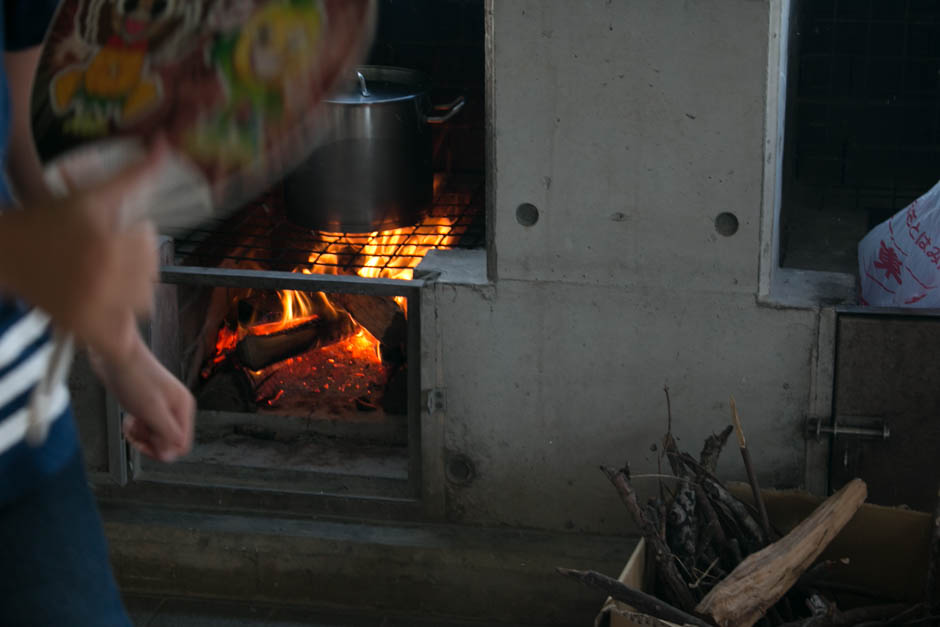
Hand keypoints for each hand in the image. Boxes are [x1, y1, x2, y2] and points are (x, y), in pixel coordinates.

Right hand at [0, 141, 167, 363]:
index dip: (138, 239)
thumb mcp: (91, 192)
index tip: (117, 234)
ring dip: (133, 292)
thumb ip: (133, 173)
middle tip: (110, 258)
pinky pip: (121, 339)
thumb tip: (162, 143)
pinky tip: (121, 326)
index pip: (150, 246)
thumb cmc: (47, 219)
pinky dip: (125, 337)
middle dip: (136, 264)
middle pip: (150, 274)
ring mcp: (93, 304)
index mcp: (107, 240)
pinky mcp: (81, 326)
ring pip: (143, 302)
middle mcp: (103, 273)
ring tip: (109, 279)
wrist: (2, 252)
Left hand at [92, 333, 194, 462]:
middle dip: (149, 441)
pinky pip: (147, 425)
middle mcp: (176, 407)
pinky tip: (129, 419)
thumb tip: (172, 455)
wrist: (117, 355)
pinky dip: (136, 427)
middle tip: (135, 432)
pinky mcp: (149, 403)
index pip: (182, 444)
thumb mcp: (152, 411)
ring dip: (141, 435)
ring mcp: (162, 404)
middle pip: (168, 441)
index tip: (145, 445)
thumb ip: (165, 434)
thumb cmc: (135, 376)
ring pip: (156, 434)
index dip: (162, 449)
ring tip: (130, 424)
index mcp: (183, 407)